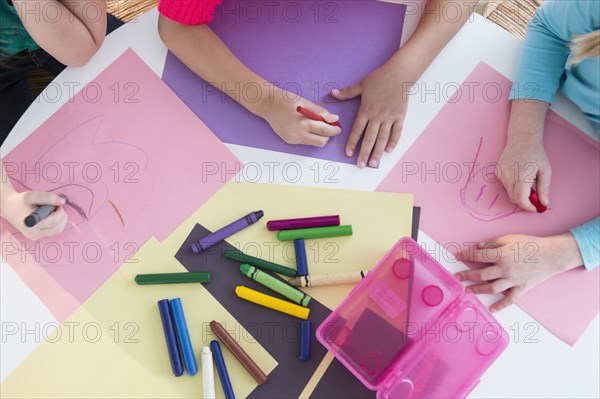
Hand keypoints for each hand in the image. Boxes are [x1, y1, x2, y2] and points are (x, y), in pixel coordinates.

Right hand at [0, 191, 67, 240]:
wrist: (9, 207)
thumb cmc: (20, 201)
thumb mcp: (31, 195)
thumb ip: (47, 198)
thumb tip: (62, 202)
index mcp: (31, 225)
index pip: (54, 221)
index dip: (60, 211)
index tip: (56, 204)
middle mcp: (33, 234)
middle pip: (58, 228)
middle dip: (62, 216)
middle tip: (56, 207)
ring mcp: (35, 237)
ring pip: (58, 230)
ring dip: (60, 220)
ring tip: (52, 211)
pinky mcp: (37, 237)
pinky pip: (53, 231)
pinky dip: (56, 223)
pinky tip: (48, 216)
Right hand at [262, 88, 340, 146]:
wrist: (267, 104)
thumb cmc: (286, 100)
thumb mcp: (306, 103)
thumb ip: (321, 112)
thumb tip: (334, 118)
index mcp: (303, 123)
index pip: (324, 131)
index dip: (334, 129)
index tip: (338, 127)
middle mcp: (298, 134)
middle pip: (321, 142)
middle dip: (328, 136)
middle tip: (331, 128)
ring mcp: (293, 139)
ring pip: (313, 143)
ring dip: (319, 136)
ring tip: (318, 125)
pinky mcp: (289, 140)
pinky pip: (304, 141)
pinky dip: (309, 136)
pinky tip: (307, 127)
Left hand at [331, 62, 408, 167]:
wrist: (400, 74)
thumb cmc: (380, 78)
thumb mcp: (361, 84)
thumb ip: (347, 92)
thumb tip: (332, 93)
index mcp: (366, 110)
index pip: (357, 130)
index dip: (352, 142)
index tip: (349, 153)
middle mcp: (377, 116)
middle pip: (369, 138)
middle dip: (364, 152)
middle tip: (360, 165)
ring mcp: (389, 117)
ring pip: (382, 138)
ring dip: (378, 151)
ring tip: (373, 163)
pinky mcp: (400, 116)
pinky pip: (397, 132)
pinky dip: (393, 141)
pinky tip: (388, 150)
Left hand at [455, 234, 582, 311]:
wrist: (552, 254)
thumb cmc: (531, 244)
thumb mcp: (510, 238)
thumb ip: (493, 243)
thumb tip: (478, 246)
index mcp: (501, 254)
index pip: (478, 256)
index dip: (466, 255)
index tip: (457, 256)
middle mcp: (505, 269)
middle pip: (481, 274)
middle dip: (467, 275)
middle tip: (457, 277)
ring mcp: (513, 280)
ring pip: (492, 288)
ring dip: (478, 290)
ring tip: (467, 291)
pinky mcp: (522, 288)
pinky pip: (510, 299)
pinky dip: (501, 305)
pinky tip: (492, 309)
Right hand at [497, 102, 551, 210]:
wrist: (522, 138)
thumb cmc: (536, 154)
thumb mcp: (546, 171)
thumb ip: (544, 189)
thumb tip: (543, 204)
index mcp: (522, 176)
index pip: (521, 200)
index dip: (528, 207)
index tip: (535, 208)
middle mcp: (508, 176)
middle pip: (514, 198)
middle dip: (524, 201)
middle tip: (534, 197)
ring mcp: (501, 173)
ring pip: (509, 192)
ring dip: (518, 192)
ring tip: (527, 181)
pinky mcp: (497, 171)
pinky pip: (505, 185)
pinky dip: (512, 185)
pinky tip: (518, 173)